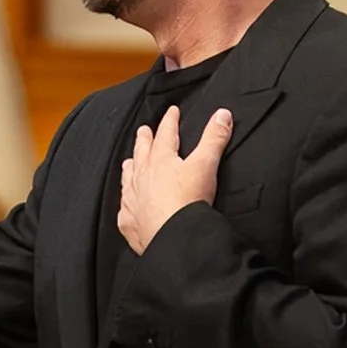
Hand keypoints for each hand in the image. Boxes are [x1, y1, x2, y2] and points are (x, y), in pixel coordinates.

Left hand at [118, 104, 231, 253]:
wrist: (173, 236)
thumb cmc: (188, 200)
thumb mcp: (206, 164)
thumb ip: (214, 138)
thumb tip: (222, 115)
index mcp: (160, 161)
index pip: (166, 134)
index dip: (170, 120)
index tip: (171, 111)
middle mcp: (141, 177)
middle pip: (141, 152)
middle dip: (144, 139)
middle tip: (143, 130)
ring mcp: (132, 199)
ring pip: (128, 177)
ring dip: (130, 166)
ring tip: (129, 161)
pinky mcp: (130, 221)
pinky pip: (125, 209)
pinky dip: (127, 203)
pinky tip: (128, 203)